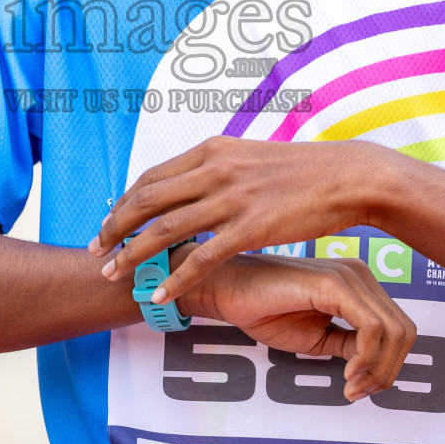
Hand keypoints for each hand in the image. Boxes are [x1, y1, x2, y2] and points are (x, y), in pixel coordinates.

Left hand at [90, 136, 385, 301]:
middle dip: (114, 228)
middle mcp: (215, 169)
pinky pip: (203, 257)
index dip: (124, 203)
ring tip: (112, 276)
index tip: (109, 223)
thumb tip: (197, 182)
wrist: (350, 176)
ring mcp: (232, 198)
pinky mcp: (251, 227)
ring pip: (165, 229)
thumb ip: (221, 168)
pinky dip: (175, 277)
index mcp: (213, 150)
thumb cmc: (305, 171)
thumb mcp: (253, 157)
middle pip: (147, 201)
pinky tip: (158, 293)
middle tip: (94, 251)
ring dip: (132, 255)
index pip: (152, 178)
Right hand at [176, 246, 417, 401]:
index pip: (399, 328)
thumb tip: (375, 368)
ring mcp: (350, 276)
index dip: (389, 366)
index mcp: (359, 284)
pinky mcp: (335, 284)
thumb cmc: (264, 309)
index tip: (360, 389)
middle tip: (358, 391)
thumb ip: (349, 344)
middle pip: (405, 331)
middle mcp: (360, 275)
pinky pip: (372, 328)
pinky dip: (366, 358)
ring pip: (395, 331)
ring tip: (350, 385)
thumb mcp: (318, 336)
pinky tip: (345, 372)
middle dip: (388, 371)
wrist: (228, 290)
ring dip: (378, 369)